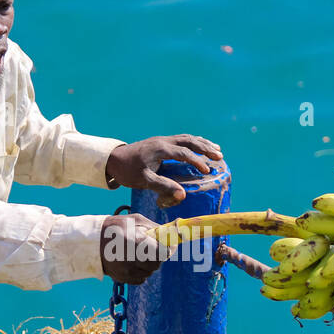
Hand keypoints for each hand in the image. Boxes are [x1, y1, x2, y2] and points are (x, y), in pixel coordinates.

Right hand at [99, 213, 164, 283]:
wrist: (94, 242)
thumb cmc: (117, 227)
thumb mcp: (136, 221)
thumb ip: (156, 228)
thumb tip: (175, 233)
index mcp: (136, 241)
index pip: (163, 252)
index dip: (167, 249)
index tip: (167, 245)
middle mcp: (132, 259)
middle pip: (157, 264)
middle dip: (158, 256)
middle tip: (151, 248)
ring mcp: (127, 271)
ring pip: (150, 271)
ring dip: (149, 264)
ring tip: (139, 253)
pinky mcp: (123, 278)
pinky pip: (142, 278)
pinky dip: (141, 271)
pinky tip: (133, 262)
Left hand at [105, 135, 223, 207]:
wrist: (113, 159)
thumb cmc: (128, 171)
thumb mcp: (143, 180)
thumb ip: (163, 186)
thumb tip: (182, 195)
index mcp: (160, 149)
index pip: (183, 153)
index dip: (197, 161)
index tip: (207, 171)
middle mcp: (163, 141)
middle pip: (189, 141)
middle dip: (206, 148)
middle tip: (220, 157)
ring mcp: (162, 140)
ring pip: (187, 138)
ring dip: (202, 143)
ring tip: (217, 150)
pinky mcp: (161, 142)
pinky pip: (182, 139)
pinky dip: (194, 142)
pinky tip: (201, 147)